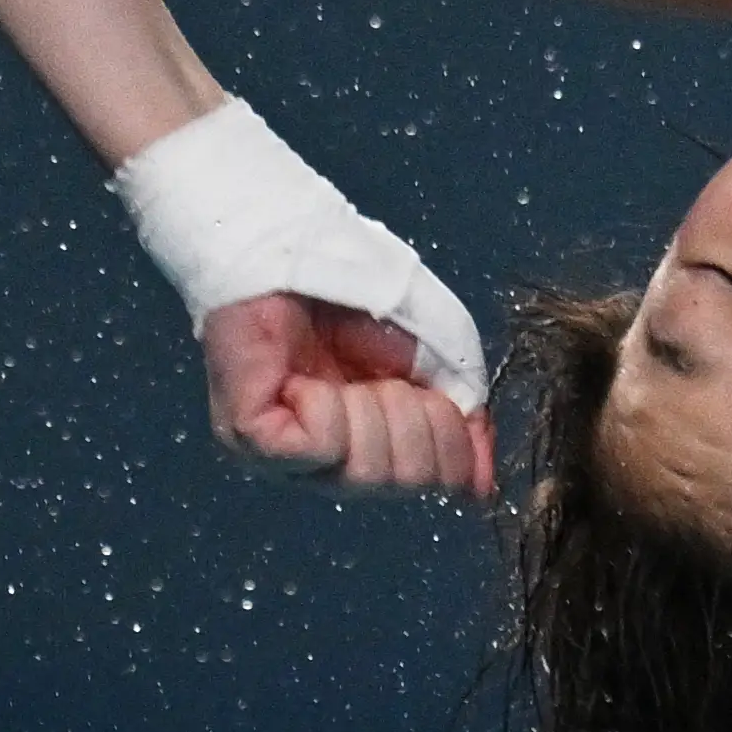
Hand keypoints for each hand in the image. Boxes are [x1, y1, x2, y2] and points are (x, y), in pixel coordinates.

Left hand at [201, 291, 496, 500]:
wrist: (293, 245)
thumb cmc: (359, 290)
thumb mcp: (435, 351)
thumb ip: (464, 416)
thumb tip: (481, 485)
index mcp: (378, 441)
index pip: (433, 480)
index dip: (450, 439)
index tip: (441, 396)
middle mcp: (332, 462)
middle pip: (404, 483)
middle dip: (414, 419)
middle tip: (388, 377)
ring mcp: (287, 457)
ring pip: (365, 472)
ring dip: (374, 409)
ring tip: (347, 373)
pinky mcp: (250, 438)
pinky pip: (321, 449)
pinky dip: (330, 408)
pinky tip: (304, 379)